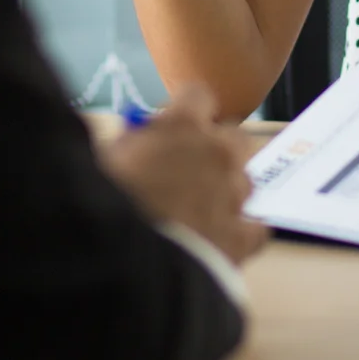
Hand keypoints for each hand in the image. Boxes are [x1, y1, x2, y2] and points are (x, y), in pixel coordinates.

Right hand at [98, 84, 268, 265]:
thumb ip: (133, 144)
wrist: (119, 262)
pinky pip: (256, 228)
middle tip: (190, 168)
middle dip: (216, 149)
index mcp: (181, 126)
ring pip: (246, 181)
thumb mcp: (107, 159)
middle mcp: (216, 153)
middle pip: (234, 137)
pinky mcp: (241, 237)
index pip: (198, 96)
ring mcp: (234, 194)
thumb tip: (140, 142)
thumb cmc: (103, 205)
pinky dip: (243, 231)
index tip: (174, 125)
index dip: (187, 110)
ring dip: (227, 190)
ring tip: (201, 211)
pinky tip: (225, 239)